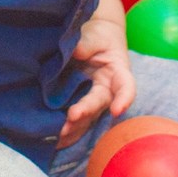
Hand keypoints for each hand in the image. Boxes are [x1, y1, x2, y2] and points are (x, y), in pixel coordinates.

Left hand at [58, 15, 135, 148]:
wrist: (92, 39)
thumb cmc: (98, 36)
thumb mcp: (95, 35)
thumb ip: (86, 43)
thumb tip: (74, 51)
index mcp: (117, 72)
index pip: (125, 86)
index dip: (124, 98)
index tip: (117, 110)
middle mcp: (107, 90)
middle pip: (100, 104)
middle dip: (86, 112)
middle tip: (71, 118)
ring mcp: (92, 100)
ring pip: (87, 118)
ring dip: (74, 129)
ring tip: (59, 136)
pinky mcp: (77, 103)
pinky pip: (74, 120)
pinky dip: (65, 130)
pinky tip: (52, 141)